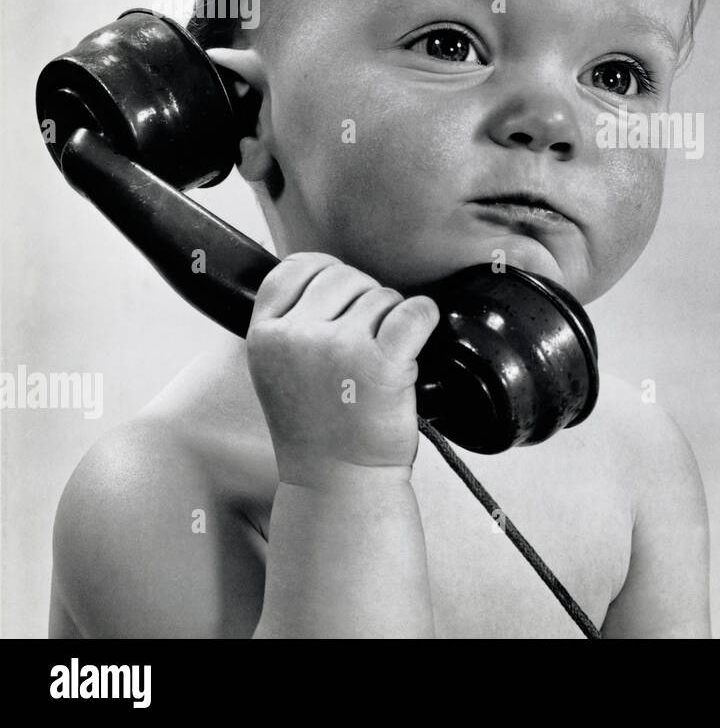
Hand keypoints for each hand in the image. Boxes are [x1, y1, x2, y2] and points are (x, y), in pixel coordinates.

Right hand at [245, 252, 438, 488]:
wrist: (338, 484)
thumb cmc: (316, 429)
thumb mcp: (277, 370)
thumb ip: (291, 323)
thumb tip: (329, 276)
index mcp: (263, 336)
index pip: (297, 268)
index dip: (327, 274)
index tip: (343, 299)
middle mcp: (295, 337)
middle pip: (345, 277)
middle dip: (364, 300)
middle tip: (367, 343)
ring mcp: (337, 348)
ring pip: (382, 295)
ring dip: (392, 319)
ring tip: (381, 360)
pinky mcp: (380, 362)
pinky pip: (413, 311)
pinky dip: (425, 316)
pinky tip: (419, 334)